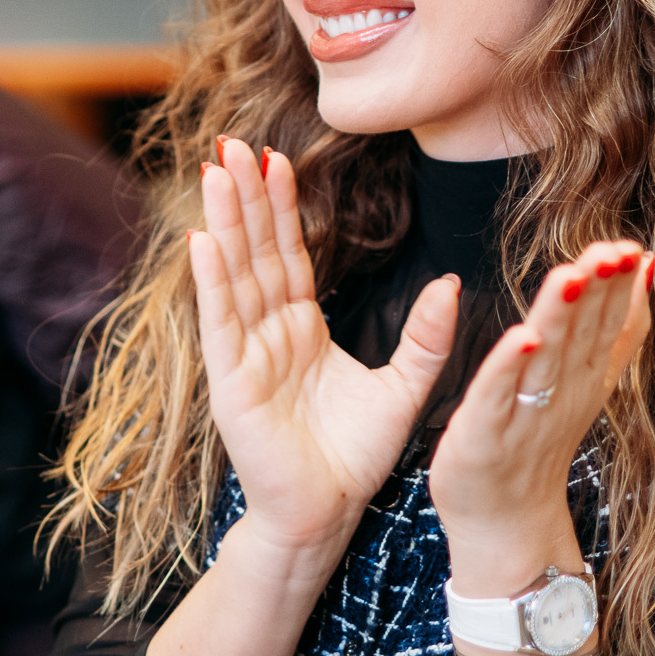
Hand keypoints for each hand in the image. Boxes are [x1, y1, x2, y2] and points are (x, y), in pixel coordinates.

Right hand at [188, 139, 460, 565]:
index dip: (280, 207)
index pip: (289, 254)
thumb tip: (451, 282)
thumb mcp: (404, 386)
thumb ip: (426, 336)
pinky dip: (212, 281)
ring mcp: (245, 354)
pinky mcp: (231, 383)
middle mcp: (268, 333)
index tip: (277, 156)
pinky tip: (203, 239)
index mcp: (302, 328)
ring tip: (214, 168)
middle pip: (256, 250)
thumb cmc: (356, 457)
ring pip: (235, 273)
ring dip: (224, 220)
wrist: (328, 514)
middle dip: (244, 195)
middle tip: (233, 141)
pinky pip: (221, 321)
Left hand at [429, 242, 652, 595]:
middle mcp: (560, 394)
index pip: (606, 324)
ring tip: (570, 276)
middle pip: (581, 335)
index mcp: (583, 377)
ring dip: (557, 317)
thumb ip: (617, 329)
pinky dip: (508, 368)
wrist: (508, 526)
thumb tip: (644, 268)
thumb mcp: (588, 380)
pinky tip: (521, 338)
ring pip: (544, 358)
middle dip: (597, 291)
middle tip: (613, 251)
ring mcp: (523, 416)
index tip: (631, 247)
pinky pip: (497, 396)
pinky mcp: (483, 436)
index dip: (619, 286)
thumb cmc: (540, 442)